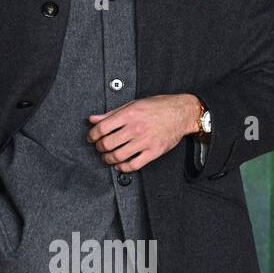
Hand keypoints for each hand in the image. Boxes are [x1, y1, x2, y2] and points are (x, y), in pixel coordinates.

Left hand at [86, 94, 200, 171]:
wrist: (182, 113)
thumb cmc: (159, 107)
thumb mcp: (133, 104)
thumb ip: (112, 113)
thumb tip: (93, 119)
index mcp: (129, 114)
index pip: (102, 128)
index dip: (92, 135)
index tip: (91, 138)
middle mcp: (136, 128)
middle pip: (107, 144)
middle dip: (99, 148)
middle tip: (100, 147)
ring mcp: (145, 141)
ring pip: (118, 156)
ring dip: (108, 159)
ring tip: (107, 157)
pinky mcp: (153, 152)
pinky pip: (134, 165)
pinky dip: (123, 168)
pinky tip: (120, 165)